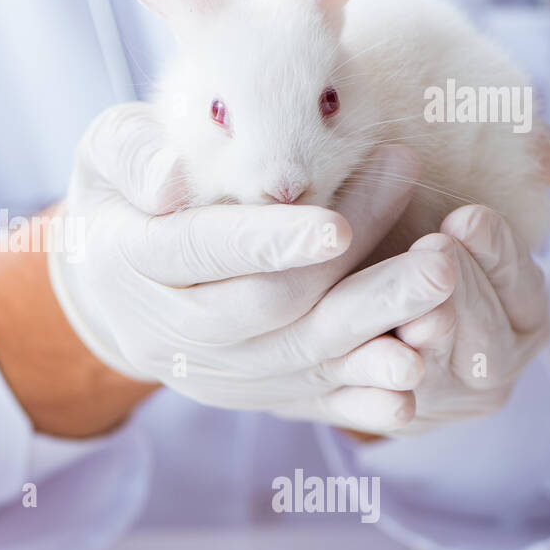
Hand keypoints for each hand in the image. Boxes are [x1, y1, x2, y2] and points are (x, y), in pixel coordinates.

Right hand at [48, 103, 455, 434]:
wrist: (108, 277)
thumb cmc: (121, 191)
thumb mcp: (105, 151)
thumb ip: (131, 153)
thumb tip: (168, 181)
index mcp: (128, 260)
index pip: (202, 252)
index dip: (267, 242)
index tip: (336, 223)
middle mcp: (167, 330)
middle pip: (268, 310)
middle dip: (353, 276)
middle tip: (432, 249)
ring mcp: (210, 372)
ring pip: (301, 357)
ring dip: (378, 324)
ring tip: (444, 285)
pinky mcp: (249, 394)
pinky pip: (311, 399)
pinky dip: (364, 393)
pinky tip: (417, 375)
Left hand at [381, 205, 549, 434]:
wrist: (367, 331)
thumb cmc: (411, 257)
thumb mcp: (457, 234)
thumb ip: (483, 208)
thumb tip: (538, 157)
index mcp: (525, 317)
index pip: (521, 284)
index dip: (496, 252)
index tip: (466, 218)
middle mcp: (496, 365)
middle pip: (485, 334)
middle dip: (459, 292)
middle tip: (434, 257)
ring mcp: (449, 401)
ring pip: (441, 374)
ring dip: (427, 343)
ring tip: (410, 315)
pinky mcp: (401, 422)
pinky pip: (391, 414)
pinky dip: (384, 398)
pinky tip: (379, 371)